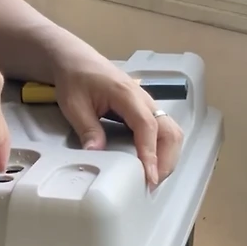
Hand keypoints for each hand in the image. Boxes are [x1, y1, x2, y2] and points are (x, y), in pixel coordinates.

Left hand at [52, 52, 184, 187]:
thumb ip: (87, 128)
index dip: (150, 153)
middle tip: (151, 184)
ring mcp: (148, 105)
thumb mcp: (74, 105)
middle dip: (166, 160)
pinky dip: (163, 150)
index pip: (147, 127)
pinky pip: (164, 131)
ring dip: (168, 156)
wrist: (77, 61)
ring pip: (171, 132)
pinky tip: (151, 164)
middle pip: (170, 131)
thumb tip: (96, 153)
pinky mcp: (146, 111)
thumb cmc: (75, 79)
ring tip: (153, 178)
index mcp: (127, 95)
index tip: (149, 176)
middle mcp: (144, 100)